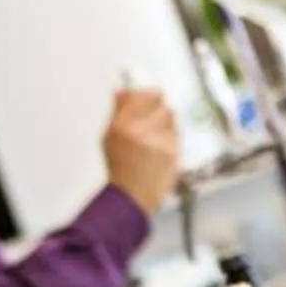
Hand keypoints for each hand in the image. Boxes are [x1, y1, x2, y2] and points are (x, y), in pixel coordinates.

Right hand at [101, 86, 182, 211]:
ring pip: (170, 114)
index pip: (138, 95)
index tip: (146, 95)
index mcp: (121, 126)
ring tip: (156, 134)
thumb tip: (122, 91)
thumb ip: (118, 112)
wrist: (132, 195)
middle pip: (158, 100)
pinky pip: (176, 131)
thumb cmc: (120, 167)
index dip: (145, 93)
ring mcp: (158, 141)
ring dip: (165, 119)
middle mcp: (140, 131)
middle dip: (157, 103)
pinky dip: (170, 135)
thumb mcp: (110, 138)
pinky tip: (161, 146)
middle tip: (153, 113)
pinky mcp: (173, 150)